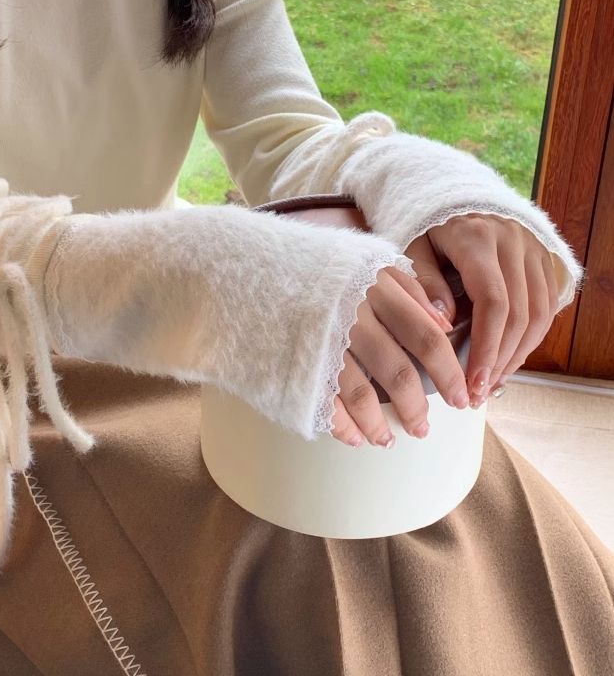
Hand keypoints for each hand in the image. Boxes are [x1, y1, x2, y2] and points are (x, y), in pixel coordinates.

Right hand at [279, 204, 469, 449]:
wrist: (239, 266)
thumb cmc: (309, 264)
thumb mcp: (361, 260)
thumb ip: (405, 287)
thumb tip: (443, 323)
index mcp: (373, 286)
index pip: (425, 337)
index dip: (448, 371)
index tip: (462, 395)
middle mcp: (352, 314)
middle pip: (399, 371)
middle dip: (418, 407)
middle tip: (424, 427)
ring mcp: (321, 341)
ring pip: (364, 394)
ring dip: (381, 424)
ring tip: (388, 439)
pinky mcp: (294, 362)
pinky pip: (326, 404)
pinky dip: (343, 425)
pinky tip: (354, 436)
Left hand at [404, 214, 558, 404]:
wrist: (451, 190)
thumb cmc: (425, 226)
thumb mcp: (412, 247)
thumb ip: (425, 283)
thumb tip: (443, 324)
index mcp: (478, 239)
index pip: (494, 302)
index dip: (486, 347)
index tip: (472, 381)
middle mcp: (513, 242)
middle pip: (520, 313)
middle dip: (501, 360)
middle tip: (478, 393)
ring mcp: (533, 249)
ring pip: (540, 313)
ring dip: (518, 354)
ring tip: (493, 383)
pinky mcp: (542, 257)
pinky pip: (547, 305)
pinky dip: (530, 337)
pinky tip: (508, 359)